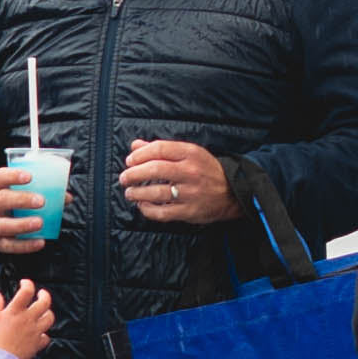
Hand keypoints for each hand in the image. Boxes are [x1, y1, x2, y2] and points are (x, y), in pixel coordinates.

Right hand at [0, 169, 52, 255]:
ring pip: (3, 225)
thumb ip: (40, 191)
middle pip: (2, 200)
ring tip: (39, 222)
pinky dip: (25, 245)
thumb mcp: (16, 192)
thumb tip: (66, 197)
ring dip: (22, 224)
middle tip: (41, 201)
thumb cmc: (7, 203)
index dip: (13, 176)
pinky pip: (10, 245)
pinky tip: (39, 242)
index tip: (29, 176)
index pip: (0, 178)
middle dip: (21, 200)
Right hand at [0, 280, 55, 358]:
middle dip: (44, 294)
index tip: (25, 283)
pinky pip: (46, 337)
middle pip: (44, 302)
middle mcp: (28, 319)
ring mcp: (35, 331)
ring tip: (43, 311)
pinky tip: (39, 333)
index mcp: (15, 311)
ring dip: (47, 312)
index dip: (27, 283)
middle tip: (41, 293)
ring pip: (49, 318)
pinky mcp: (37, 343)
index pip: (26, 291)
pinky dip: (44, 334)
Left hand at [121, 139, 235, 227]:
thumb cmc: (206, 170)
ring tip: (129, 193)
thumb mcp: (189, 153)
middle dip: (133, 174)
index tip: (129, 161)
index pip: (159, 149)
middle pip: (155, 169)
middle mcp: (190, 172)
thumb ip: (162, 149)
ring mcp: (190, 193)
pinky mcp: (189, 211)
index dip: (139, 155)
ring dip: (136, 193)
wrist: (233, 192)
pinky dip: (147, 210)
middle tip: (124, 178)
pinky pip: (162, 212)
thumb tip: (135, 146)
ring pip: (156, 192)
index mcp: (190, 153)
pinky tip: (142, 205)